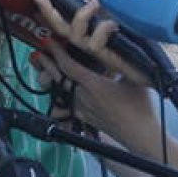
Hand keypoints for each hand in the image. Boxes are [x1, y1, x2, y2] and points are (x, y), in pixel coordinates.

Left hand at [27, 0, 156, 144]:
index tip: (48, 42)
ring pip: (59, 93)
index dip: (57, 52)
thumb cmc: (140, 107)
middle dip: (46, 65)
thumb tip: (115, 46)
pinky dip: (57, 102)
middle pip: (57, 78)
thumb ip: (121, 63)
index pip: (68, 66)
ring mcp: (81, 109)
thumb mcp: (133, 78)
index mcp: (93, 84)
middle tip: (37, 54)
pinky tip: (54, 99)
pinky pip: (64, 109)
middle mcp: (82, 97)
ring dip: (49, 81)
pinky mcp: (84, 118)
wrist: (141, 135)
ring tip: (42, 71)